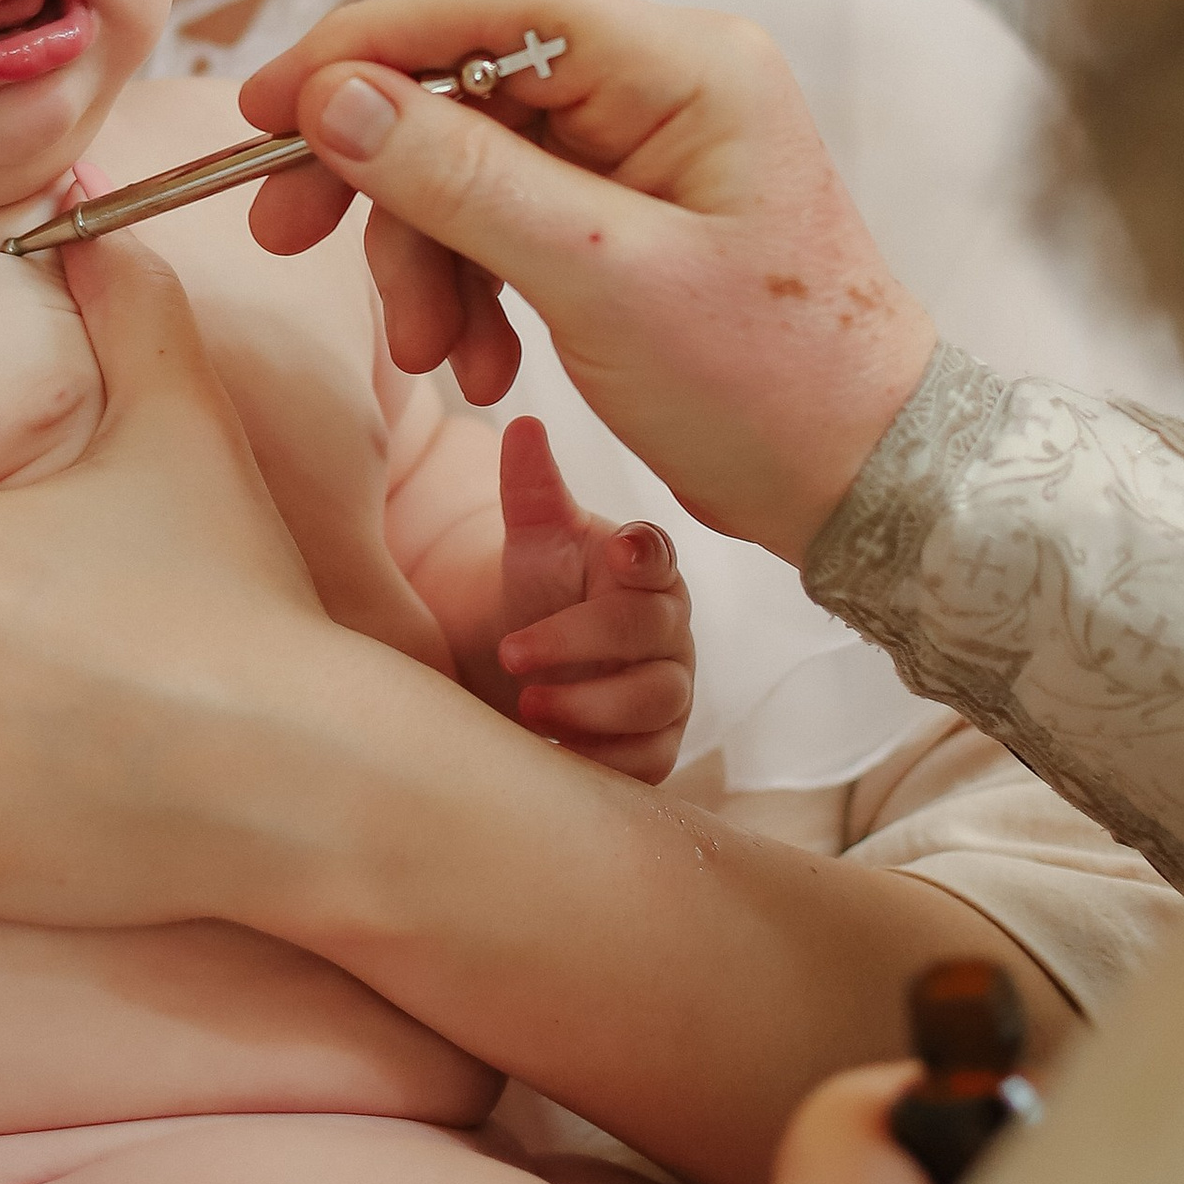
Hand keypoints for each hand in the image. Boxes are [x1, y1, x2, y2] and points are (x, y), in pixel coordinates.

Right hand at [238, 0, 937, 559]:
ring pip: (468, 159)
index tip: (267, 109)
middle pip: (465, 82)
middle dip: (378, 170)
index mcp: (683, 66)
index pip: (490, 6)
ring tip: (431, 356)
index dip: (363, 45)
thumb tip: (336, 99)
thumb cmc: (771, 384)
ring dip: (424, 255)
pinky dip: (469, 284)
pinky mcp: (621, 212)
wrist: (862, 482)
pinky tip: (480, 365)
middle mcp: (661, 83)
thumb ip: (463, 182)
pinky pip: (502, 215)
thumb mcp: (602, 283)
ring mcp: (640, 148)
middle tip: (285, 233)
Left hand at [491, 417, 691, 781]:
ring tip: (527, 704)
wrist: (523, 666)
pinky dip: (604, 756)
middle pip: (650, 633)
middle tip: (512, 653)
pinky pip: (650, 759)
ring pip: (656, 700)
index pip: (659, 555)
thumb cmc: (539, 590)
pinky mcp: (658, 742)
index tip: (618, 551)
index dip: (645, 554)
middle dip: (581, 644)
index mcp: (644, 565)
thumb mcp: (530, 538)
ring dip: (590, 707)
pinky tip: (556, 748)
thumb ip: (531, 487)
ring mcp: (670, 685)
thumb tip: (523, 424)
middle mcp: (668, 625)